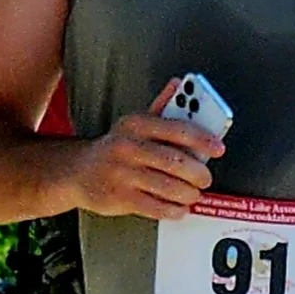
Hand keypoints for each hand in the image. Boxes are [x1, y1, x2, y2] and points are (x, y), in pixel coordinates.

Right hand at [72, 80, 223, 221]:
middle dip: (198, 173)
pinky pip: (155, 207)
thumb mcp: (133, 124)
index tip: (218, 148)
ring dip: (188, 194)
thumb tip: (178, 84)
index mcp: (136, 124)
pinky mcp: (119, 198)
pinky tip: (178, 207)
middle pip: (176, 161)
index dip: (203, 139)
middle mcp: (128, 147)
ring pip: (168, 187)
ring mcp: (122, 174)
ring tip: (193, 194)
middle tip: (205, 178)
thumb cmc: (113, 148)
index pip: (177, 129)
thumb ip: (160, 106)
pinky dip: (173, 210)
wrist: (77, 172)